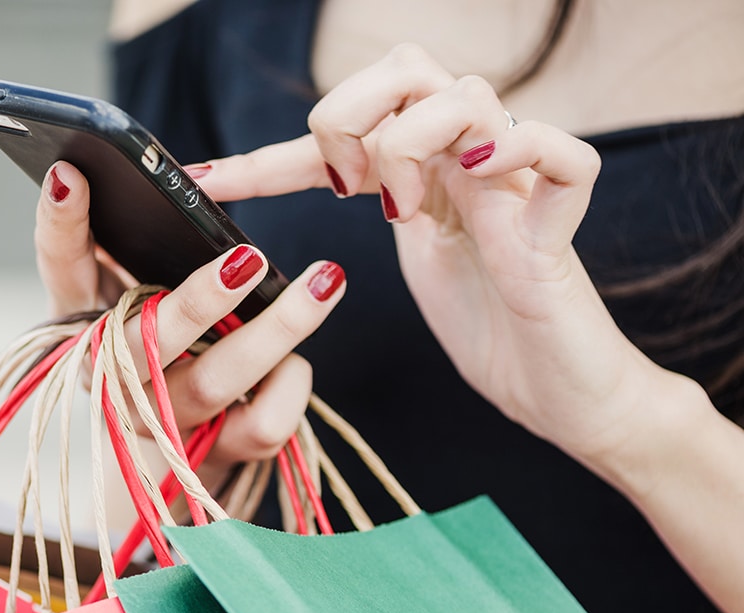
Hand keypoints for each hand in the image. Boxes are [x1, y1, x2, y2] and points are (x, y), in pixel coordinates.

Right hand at [33, 160, 346, 476]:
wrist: (169, 455)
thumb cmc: (159, 347)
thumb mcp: (134, 295)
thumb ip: (137, 249)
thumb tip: (188, 183)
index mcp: (85, 324)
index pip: (61, 269)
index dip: (59, 224)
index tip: (69, 172)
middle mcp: (114, 377)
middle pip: (142, 345)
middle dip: (198, 303)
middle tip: (249, 258)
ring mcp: (161, 422)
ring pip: (215, 383)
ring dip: (275, 331)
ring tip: (325, 279)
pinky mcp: (211, 453)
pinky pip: (261, 424)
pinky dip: (289, 386)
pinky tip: (298, 360)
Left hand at [191, 43, 668, 467]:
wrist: (559, 392)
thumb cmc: (487, 330)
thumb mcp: (408, 269)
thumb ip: (363, 231)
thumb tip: (269, 254)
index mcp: (425, 171)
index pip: (337, 136)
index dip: (261, 157)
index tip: (200, 180)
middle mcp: (468, 161)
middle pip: (407, 68)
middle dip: (348, 114)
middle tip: (342, 188)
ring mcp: (515, 186)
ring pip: (468, 93)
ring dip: (414, 144)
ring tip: (404, 211)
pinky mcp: (559, 227)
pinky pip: (563, 154)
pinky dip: (521, 152)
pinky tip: (484, 182)